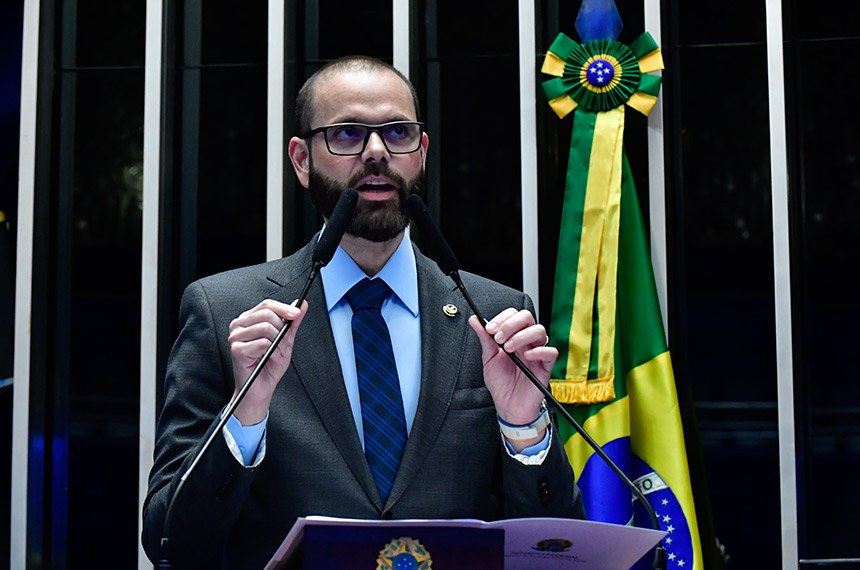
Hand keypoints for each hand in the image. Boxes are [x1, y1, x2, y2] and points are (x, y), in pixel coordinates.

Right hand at [228, 299, 307, 424]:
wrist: (260, 389)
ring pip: (265, 328)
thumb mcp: (286, 341)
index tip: (297, 313)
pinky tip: (268, 359)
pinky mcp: (236, 349)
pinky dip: (271, 352)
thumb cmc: (269, 365)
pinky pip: (262, 343)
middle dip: (282, 330)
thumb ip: (292, 322)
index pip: (267, 304)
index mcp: (249, 319)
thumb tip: (302, 305)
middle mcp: (239, 325)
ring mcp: (235, 337)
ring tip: (276, 354)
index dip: (284, 308)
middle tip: (285, 344)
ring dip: (278, 343)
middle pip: (267, 314)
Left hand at [468, 308, 557, 445]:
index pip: (513, 315)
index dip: (502, 318)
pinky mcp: (545, 366)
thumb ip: (484, 338)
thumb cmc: (501, 384)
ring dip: (521, 336)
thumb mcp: (488, 359)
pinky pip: (550, 352)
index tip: (489, 329)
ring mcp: (537, 353)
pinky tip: (526, 356)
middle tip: (498, 338)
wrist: (508, 407)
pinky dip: (539, 351)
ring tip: (508, 348)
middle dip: (510, 324)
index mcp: (514, 337)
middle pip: (527, 317)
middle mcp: (527, 342)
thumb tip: (475, 320)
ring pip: (539, 331)